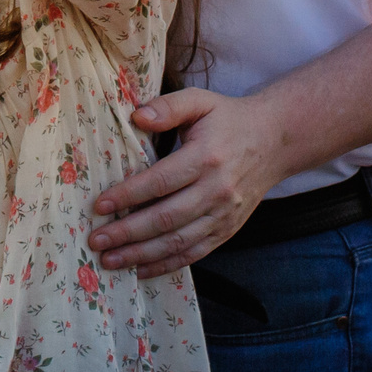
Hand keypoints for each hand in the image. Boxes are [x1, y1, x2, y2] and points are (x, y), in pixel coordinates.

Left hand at [87, 89, 292, 276]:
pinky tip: (141, 270)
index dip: (128, 196)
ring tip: (110, 260)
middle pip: (166, 219)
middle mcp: (217, 191)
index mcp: (206, 158)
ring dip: (142, 255)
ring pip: (178, 242)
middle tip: (96, 241)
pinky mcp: (228, 230)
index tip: (99, 206)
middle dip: (127, 233)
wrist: (275, 142)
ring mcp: (224, 215)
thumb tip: (137, 116)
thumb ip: (168, 106)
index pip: (160, 182)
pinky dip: (167, 265)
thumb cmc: (228, 119)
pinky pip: (195, 253)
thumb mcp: (200, 101)